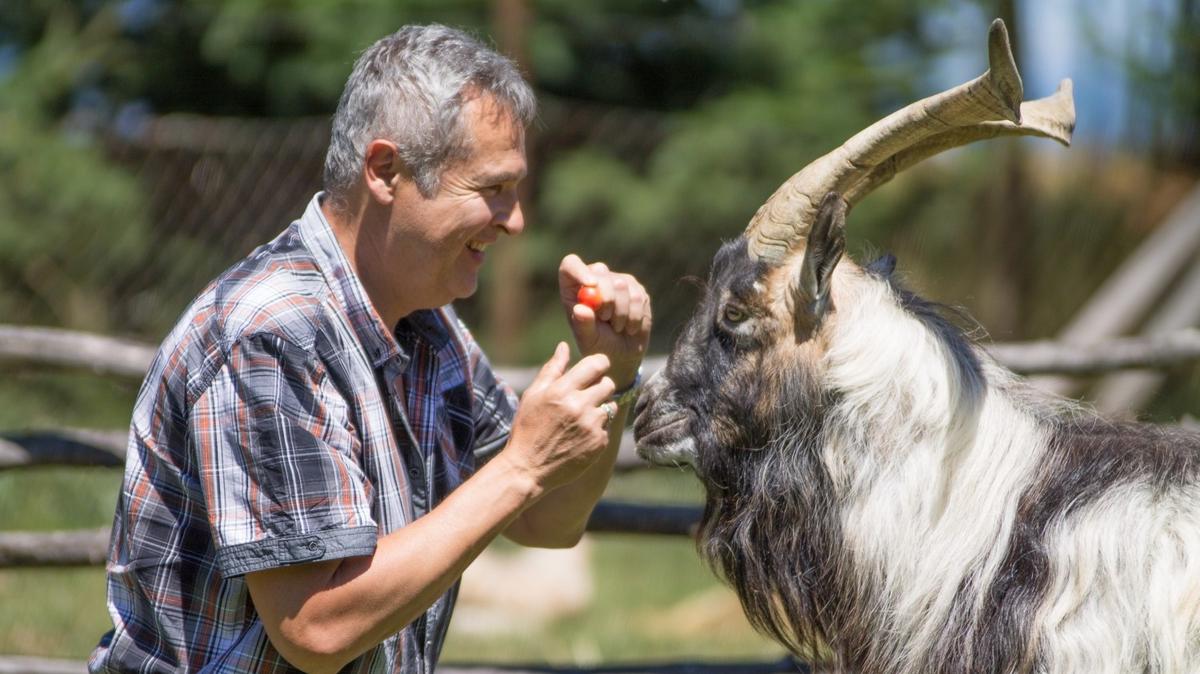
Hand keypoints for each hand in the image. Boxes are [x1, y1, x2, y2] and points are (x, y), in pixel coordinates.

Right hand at [506, 342, 616, 491]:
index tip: (596, 369)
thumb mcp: (533, 395)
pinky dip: (597, 430)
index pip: (597, 364)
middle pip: (608, 384)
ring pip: (610, 406)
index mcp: (562, 390)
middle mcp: (580, 406)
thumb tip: (564, 346)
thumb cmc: (528, 428)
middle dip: (599, 387)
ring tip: (579, 420)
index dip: (600, 364)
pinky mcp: (599, 443)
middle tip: (586, 396)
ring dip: (598, 409)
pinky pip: (606, 427)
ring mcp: (592, 425)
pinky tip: (579, 437)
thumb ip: (552, 369)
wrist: (528, 468)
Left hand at [558, 254, 651, 387]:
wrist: (621, 354)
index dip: (580, 270)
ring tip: (616, 327)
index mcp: (573, 287)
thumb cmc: (597, 345)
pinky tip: (629, 326)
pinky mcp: (636, 288)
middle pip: (600, 271)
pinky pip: (638, 297)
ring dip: (620, 313)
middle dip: (605, 297)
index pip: (570, 265)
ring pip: (622, 285)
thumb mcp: (587, 339)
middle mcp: (595, 278)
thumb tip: (580, 309)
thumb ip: (583, 325)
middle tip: (606, 319)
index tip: (591, 284)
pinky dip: (634, 316)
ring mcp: (616, 281)